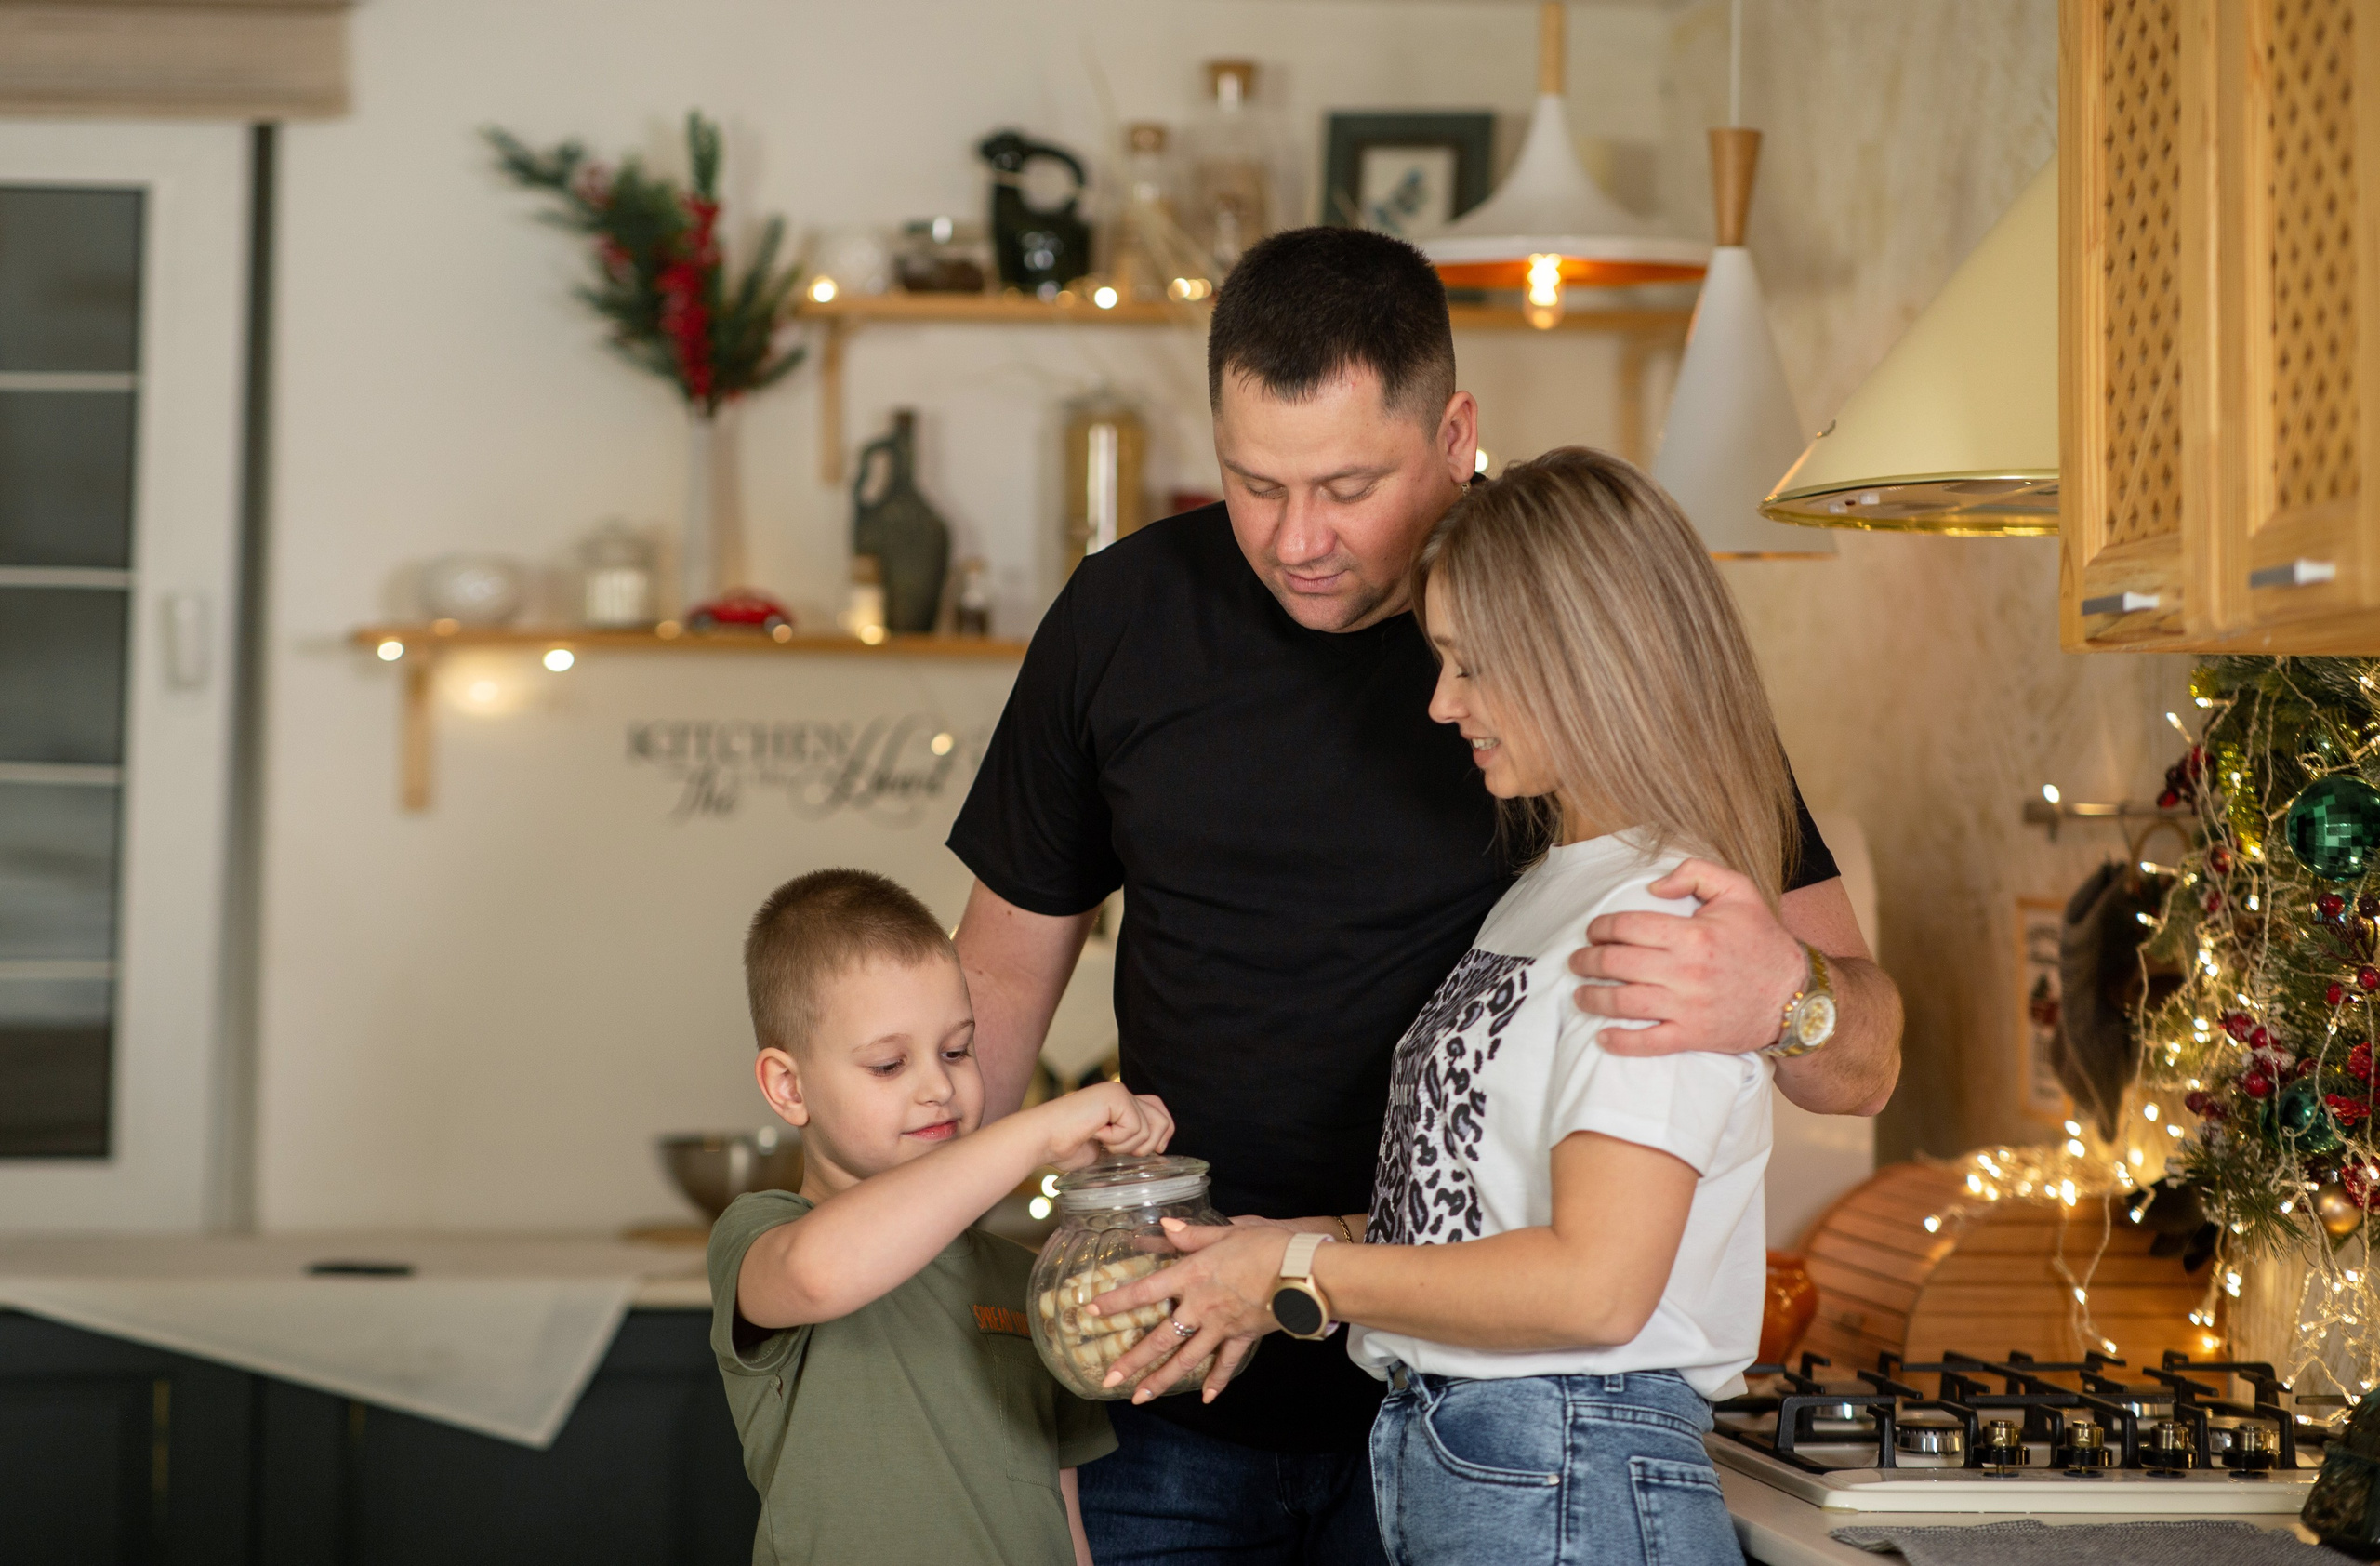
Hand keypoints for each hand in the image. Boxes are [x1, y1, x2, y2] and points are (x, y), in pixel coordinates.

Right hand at [1033, 1083, 1173, 1170]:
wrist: (1043, 1140)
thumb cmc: (1066, 1146)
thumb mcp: (1106, 1147)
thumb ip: (1126, 1141)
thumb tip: (1154, 1151)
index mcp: (1119, 1102)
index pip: (1158, 1110)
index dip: (1164, 1131)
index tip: (1157, 1151)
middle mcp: (1121, 1093)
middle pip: (1162, 1118)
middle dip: (1151, 1144)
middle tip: (1125, 1152)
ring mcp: (1118, 1093)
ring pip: (1149, 1128)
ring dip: (1126, 1146)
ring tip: (1103, 1142)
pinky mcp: (1114, 1097)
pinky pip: (1135, 1128)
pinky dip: (1117, 1140)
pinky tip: (1096, 1134)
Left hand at [1084, 1218, 1288, 1402]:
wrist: (1303, 1271)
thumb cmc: (1267, 1245)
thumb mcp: (1227, 1232)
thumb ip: (1193, 1234)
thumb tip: (1164, 1225)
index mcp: (1191, 1276)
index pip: (1144, 1291)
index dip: (1115, 1302)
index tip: (1091, 1311)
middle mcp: (1200, 1307)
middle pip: (1160, 1338)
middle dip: (1133, 1361)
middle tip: (1109, 1379)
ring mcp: (1222, 1326)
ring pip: (1186, 1359)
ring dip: (1162, 1380)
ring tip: (1140, 1398)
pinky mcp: (1244, 1336)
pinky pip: (1226, 1363)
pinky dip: (1217, 1381)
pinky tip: (1206, 1397)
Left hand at [1569, 859, 1803, 1055]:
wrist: (1797, 995)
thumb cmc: (1762, 940)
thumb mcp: (1739, 891)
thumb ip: (1695, 874)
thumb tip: (1654, 888)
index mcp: (1692, 934)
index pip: (1627, 927)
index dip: (1600, 928)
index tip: (1592, 932)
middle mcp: (1685, 971)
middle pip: (1616, 964)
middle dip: (1586, 962)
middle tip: (1576, 961)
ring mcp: (1687, 1007)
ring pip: (1623, 1004)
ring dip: (1592, 999)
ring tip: (1580, 994)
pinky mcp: (1693, 1036)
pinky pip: (1648, 1044)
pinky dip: (1620, 1042)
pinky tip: (1603, 1037)